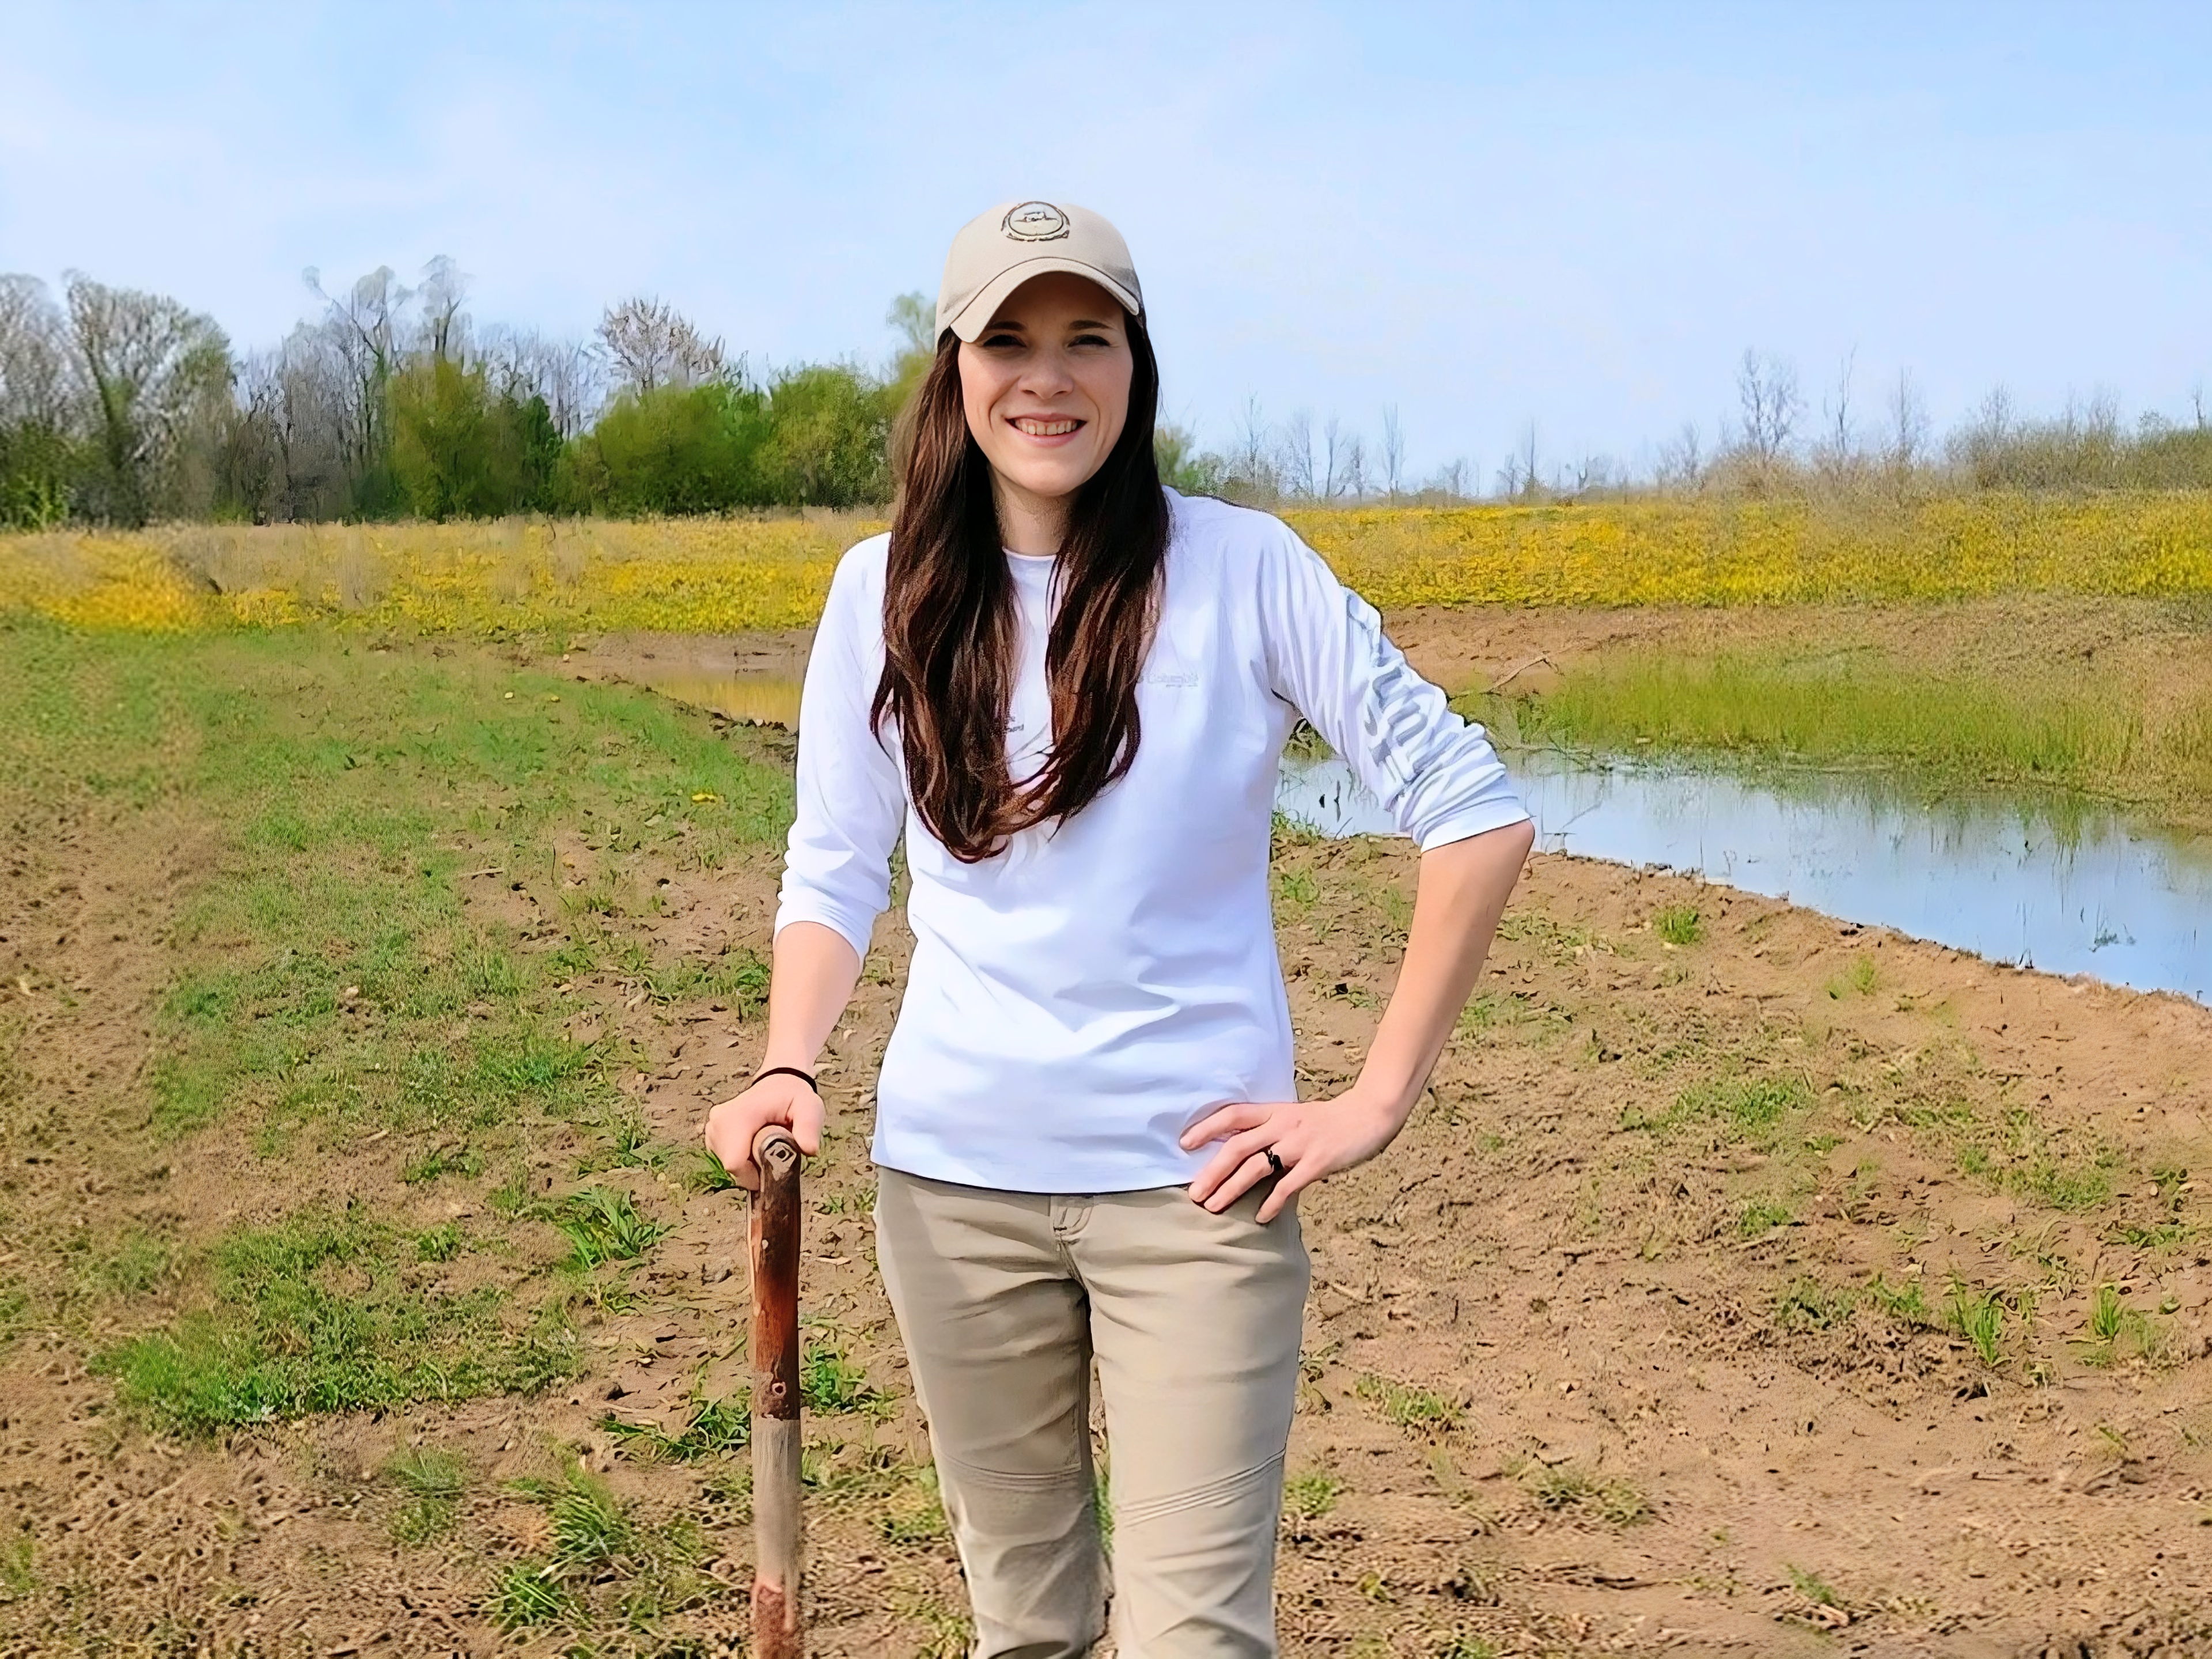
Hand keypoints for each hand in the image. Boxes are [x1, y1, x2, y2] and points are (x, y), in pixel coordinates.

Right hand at [702, 1072, 823, 1189]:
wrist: (778, 1086)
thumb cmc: (793, 1098)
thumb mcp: (809, 1108)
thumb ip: (809, 1127)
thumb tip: (809, 1149)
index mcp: (740, 1114)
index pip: (735, 1162)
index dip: (754, 1175)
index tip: (774, 1167)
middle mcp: (719, 1120)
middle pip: (732, 1167)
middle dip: (754, 1170)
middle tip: (773, 1152)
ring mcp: (713, 1128)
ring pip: (728, 1166)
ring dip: (748, 1165)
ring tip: (764, 1146)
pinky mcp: (712, 1135)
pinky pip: (725, 1160)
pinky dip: (741, 1160)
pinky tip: (753, 1146)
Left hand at [1181, 1088, 1405, 1222]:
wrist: (1369, 1114)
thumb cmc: (1329, 1120)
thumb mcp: (1294, 1117)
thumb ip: (1270, 1130)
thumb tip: (1241, 1151)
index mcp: (1275, 1111)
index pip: (1233, 1114)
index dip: (1207, 1127)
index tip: (1184, 1143)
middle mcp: (1282, 1125)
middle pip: (1237, 1146)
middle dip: (1212, 1171)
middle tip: (1194, 1193)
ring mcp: (1300, 1143)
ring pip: (1257, 1166)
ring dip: (1232, 1188)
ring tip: (1214, 1207)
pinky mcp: (1318, 1162)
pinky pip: (1289, 1185)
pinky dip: (1272, 1202)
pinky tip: (1260, 1218)